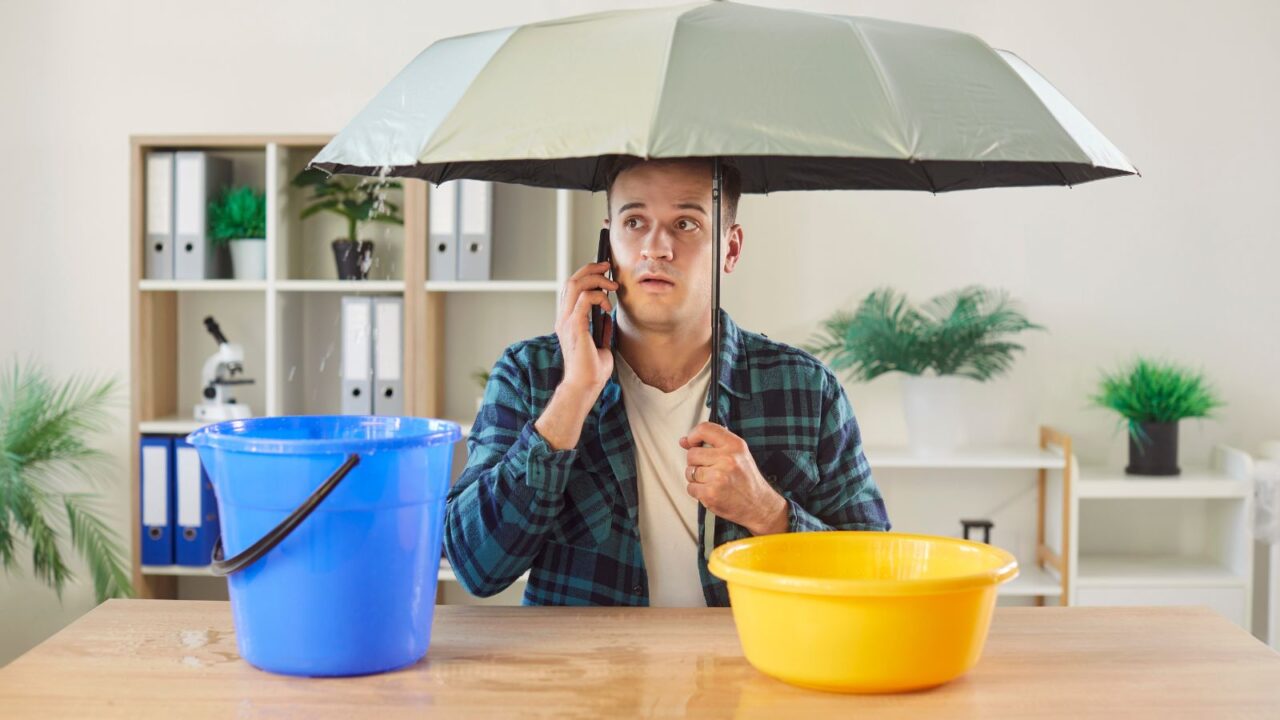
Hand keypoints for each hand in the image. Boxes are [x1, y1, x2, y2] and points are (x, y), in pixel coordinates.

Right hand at [555, 261, 617, 393]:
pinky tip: (608, 305)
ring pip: (575, 284)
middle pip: (571, 280)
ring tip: (612, 286)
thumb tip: (607, 316)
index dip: (586, 274)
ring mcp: (566, 321)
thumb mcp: (600, 344)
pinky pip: (584, 299)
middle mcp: (563, 318)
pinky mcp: (575, 326)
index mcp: (567, 321)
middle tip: (608, 266)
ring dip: (596, 279)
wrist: (585, 386)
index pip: (571, 288)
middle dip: (591, 269)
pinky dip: (598, 296)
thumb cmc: (591, 370)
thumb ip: (601, 328)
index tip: (603, 271)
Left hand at [679, 423, 788, 535]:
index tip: (692, 443)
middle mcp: (727, 459)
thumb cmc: (746, 479)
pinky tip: (712, 492)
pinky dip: (697, 491)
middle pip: (692, 454)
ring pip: (689, 472)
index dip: (693, 435)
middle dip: (696, 463)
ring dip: (696, 478)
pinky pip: (690, 488)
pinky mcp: (710, 494)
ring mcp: (718, 477)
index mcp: (735, 445)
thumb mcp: (738, 454)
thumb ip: (712, 444)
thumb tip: (683, 441)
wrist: (759, 505)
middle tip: (710, 470)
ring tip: (713, 482)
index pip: (705, 429)